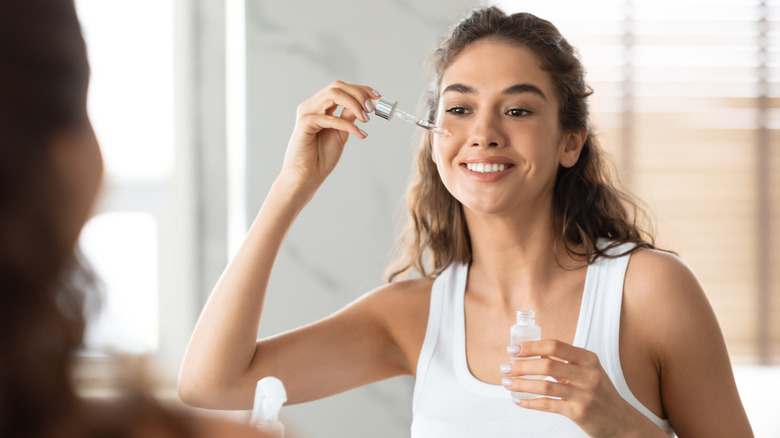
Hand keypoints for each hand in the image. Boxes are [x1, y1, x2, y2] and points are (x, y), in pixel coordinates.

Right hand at [281, 81, 378, 192]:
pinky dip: (348, 125)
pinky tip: (359, 133)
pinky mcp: (305, 123)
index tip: (377, 96)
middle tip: (371, 107)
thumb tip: (363, 104)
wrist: (307, 176)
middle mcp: (311, 106)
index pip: (340, 88)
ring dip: (354, 104)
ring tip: (366, 118)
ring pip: (333, 94)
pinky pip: (330, 118)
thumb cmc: (321, 157)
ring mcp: (306, 112)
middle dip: (358, 93)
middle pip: (337, 87)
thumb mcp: (341, 133)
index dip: (360, 89)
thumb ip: (348, 117)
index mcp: (319, 107)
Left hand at [501, 339, 660, 436]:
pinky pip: (548, 405)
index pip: (555, 345)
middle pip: (547, 364)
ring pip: (545, 385)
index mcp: (588, 359)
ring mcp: (585, 394)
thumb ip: (564, 362)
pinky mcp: (579, 413)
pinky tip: (518, 400)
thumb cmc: (600, 393)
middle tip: (505, 368)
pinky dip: (530, 402)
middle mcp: (588, 374)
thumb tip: (532, 352)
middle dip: (521, 366)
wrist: (621, 422)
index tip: (513, 349)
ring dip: (521, 384)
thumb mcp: (588, 371)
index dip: (531, 346)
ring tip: (506, 383)